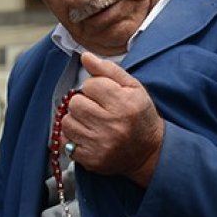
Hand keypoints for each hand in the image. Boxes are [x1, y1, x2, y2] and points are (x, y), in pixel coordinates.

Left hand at [61, 52, 164, 186]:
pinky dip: (73, 138)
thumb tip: (85, 56)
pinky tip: (88, 137)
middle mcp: (111, 125)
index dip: (94, 87)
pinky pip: (66, 143)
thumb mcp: (133, 88)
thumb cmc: (140, 116)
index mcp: (124, 103)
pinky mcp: (91, 160)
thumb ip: (108, 70)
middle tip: (96, 109)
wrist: (149, 152)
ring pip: (67, 122)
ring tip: (91, 123)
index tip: (104, 95)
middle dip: (83, 103)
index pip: (90, 85)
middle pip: (75, 103)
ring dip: (76, 120)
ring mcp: (100, 145)